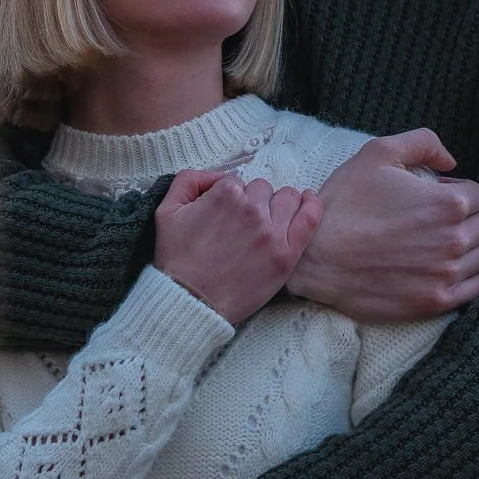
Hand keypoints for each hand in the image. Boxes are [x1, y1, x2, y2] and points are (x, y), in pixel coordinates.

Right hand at [153, 168, 323, 324]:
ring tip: (267, 221)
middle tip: (240, 225)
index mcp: (225, 195)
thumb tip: (218, 175)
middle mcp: (252, 210)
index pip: (237, 181)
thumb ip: (189, 180)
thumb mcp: (166, 211)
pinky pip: (310, 218)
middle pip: (263, 189)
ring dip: (277, 204)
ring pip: (287, 198)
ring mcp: (272, 233)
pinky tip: (307, 201)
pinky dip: (312, 205)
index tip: (223, 217)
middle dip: (252, 201)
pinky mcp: (286, 255)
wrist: (190, 302)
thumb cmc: (176, 260)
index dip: (229, 198)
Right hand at [286, 129, 478, 321]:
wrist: (315, 257)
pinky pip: (474, 288)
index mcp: (448, 203)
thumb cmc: (345, 203)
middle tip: (432, 222)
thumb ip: (423, 143)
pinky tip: (440, 269)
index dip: (456, 192)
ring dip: (466, 248)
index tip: (433, 198)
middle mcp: (454, 240)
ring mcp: (446, 274)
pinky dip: (465, 278)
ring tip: (435, 245)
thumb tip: (452, 161)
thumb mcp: (377, 153)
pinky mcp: (435, 301)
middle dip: (464, 219)